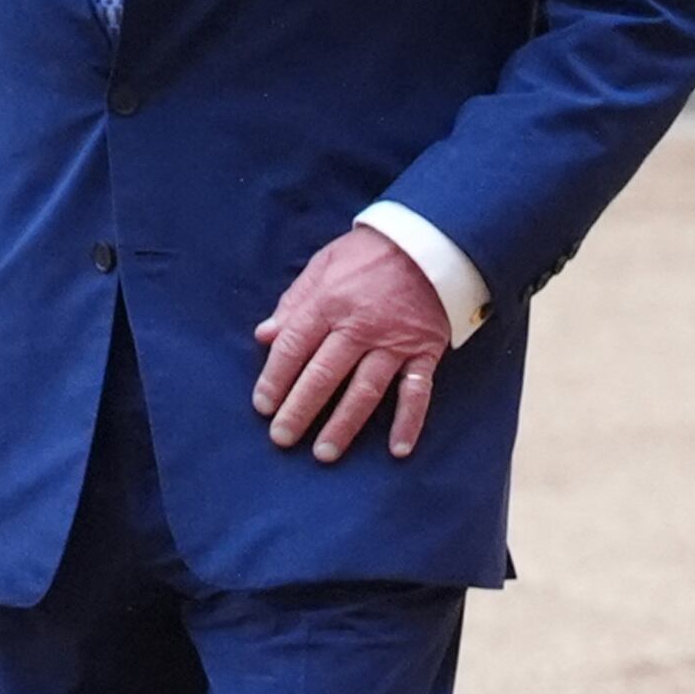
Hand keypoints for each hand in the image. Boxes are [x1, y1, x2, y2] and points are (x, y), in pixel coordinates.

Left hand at [252, 226, 454, 463]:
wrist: (432, 240)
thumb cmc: (371, 252)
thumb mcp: (324, 265)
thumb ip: (294, 302)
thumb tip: (264, 334)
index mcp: (328, 303)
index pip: (293, 348)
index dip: (274, 379)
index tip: (262, 406)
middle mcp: (359, 327)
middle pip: (323, 376)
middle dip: (300, 410)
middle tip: (282, 438)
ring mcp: (394, 343)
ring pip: (364, 390)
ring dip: (343, 424)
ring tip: (325, 453)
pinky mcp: (425, 351)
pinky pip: (417, 392)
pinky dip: (409, 422)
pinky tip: (398, 450)